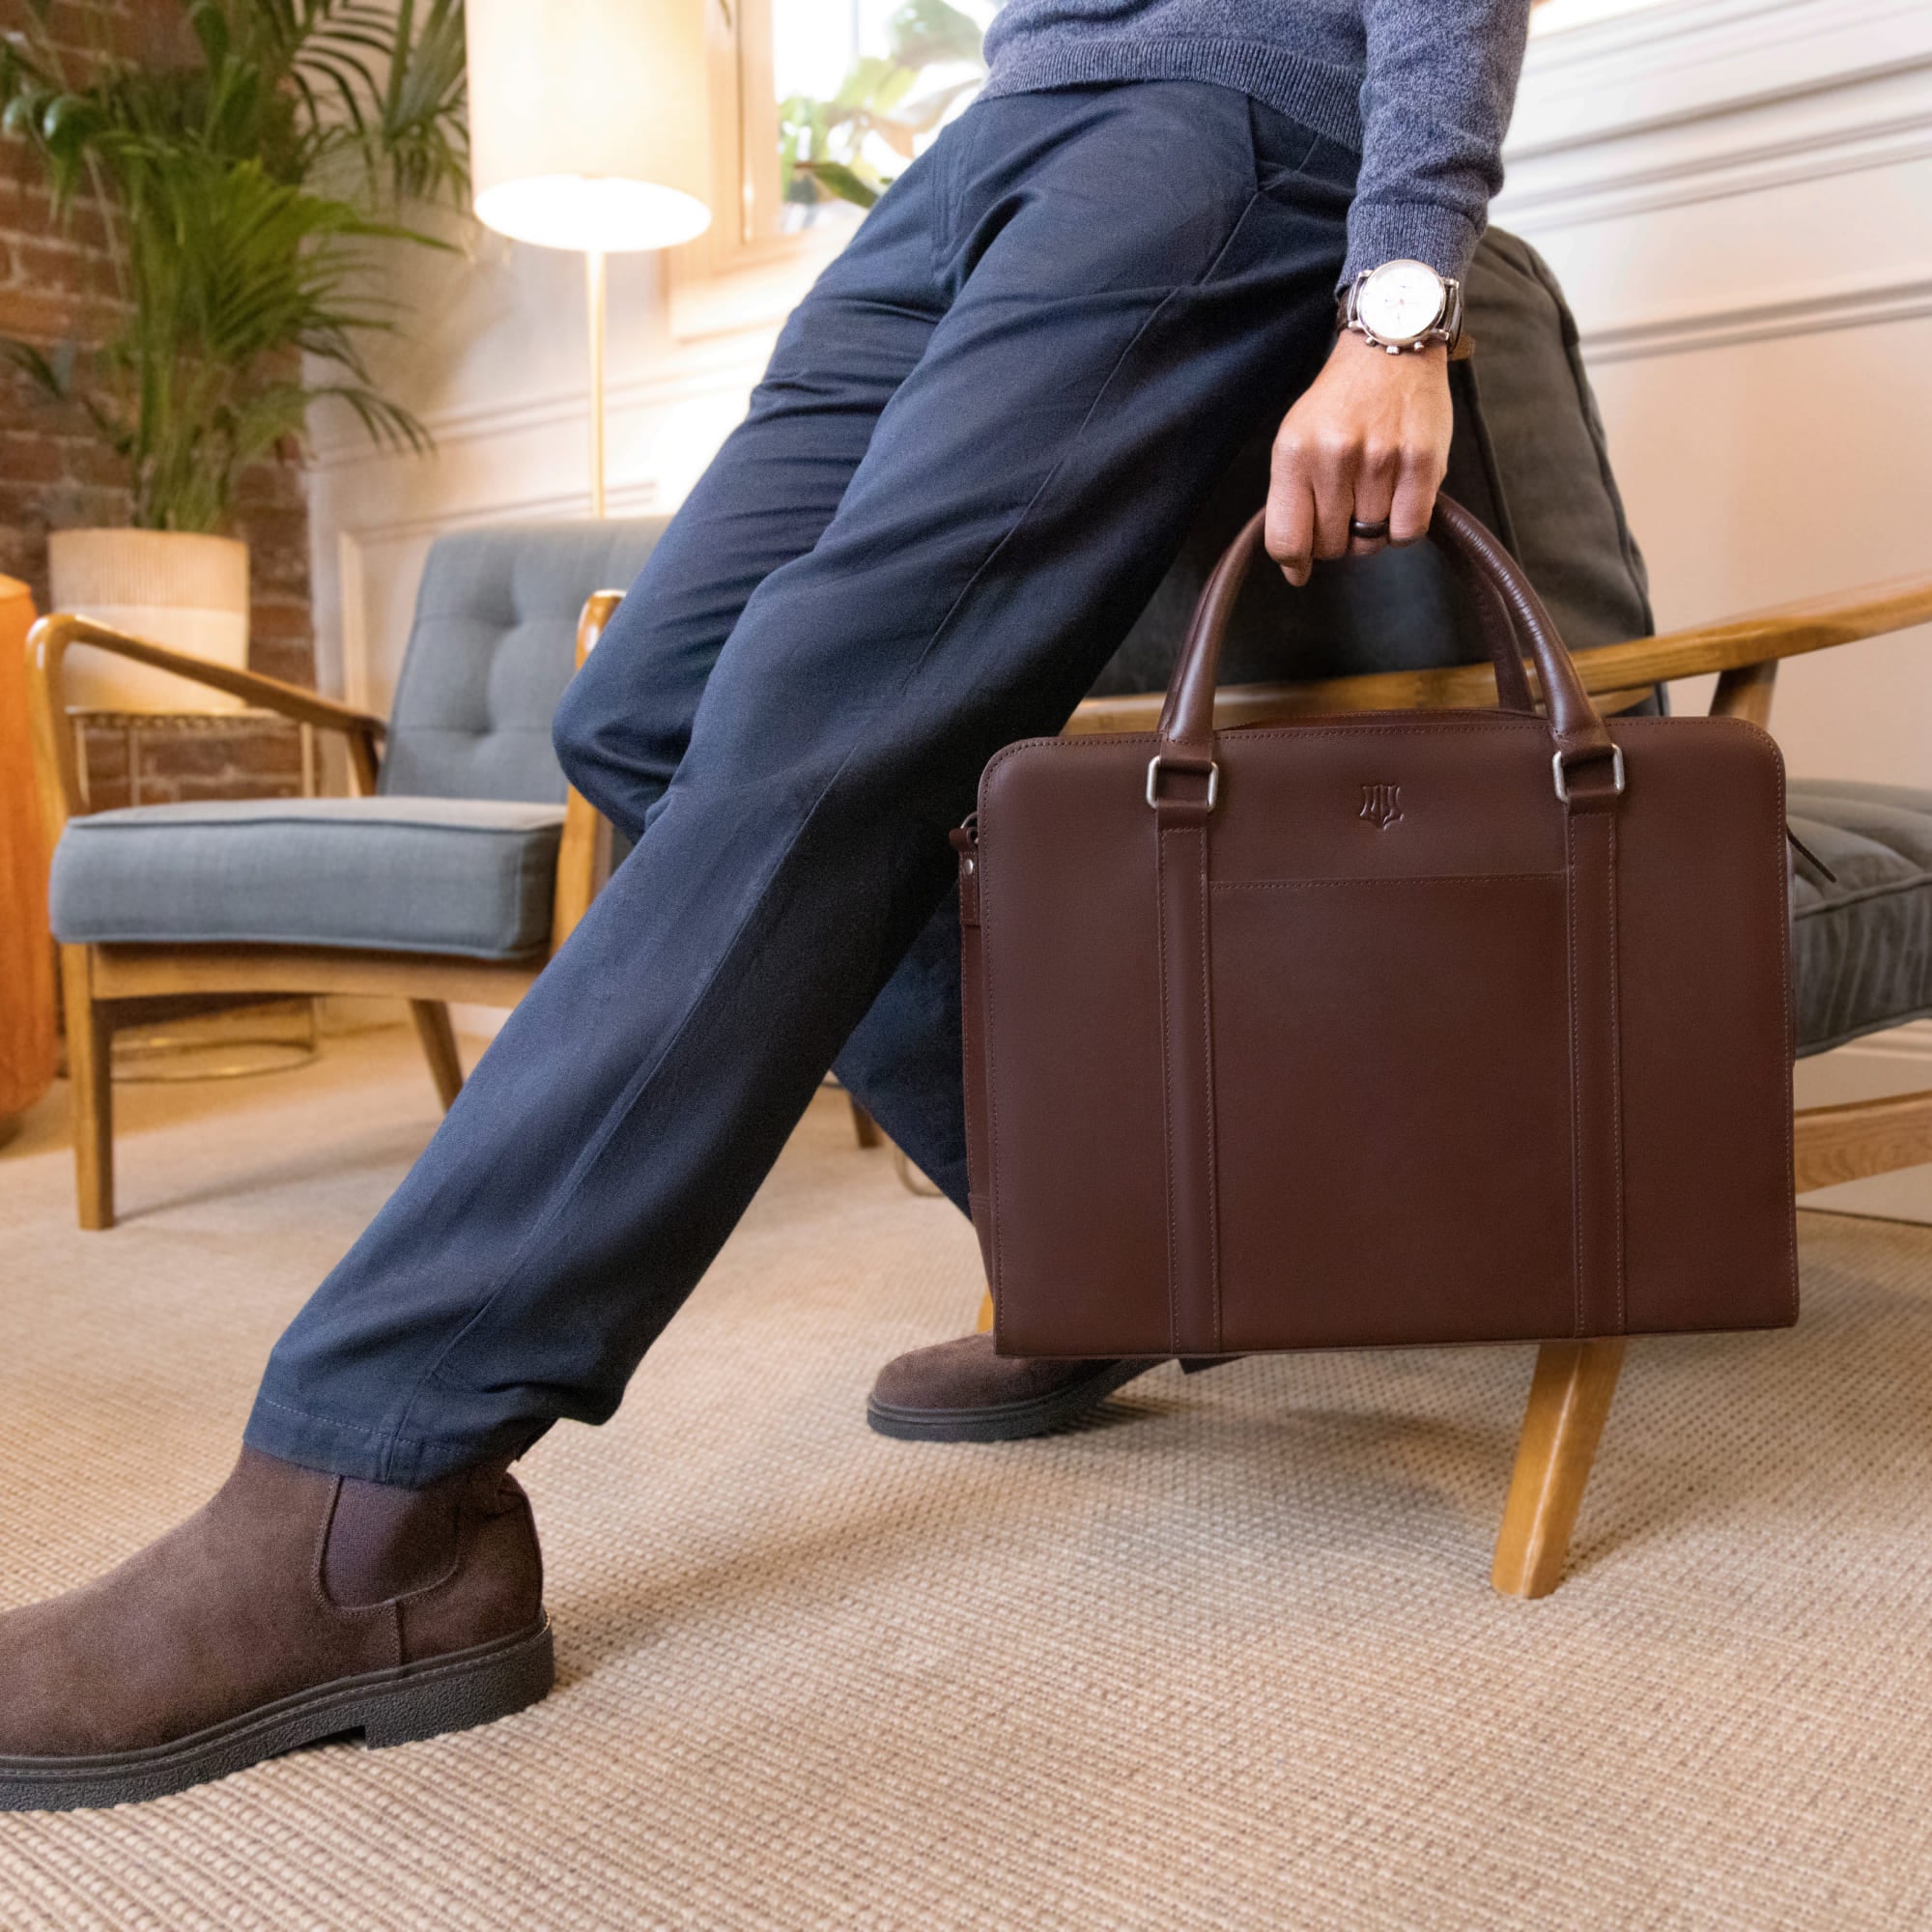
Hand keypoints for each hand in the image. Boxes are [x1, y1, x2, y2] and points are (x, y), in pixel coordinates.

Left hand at [1265, 332, 1452, 586]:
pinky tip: (1398, 500)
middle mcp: (1335, 457)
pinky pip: (1408, 531)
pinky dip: (1403, 528)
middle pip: (1330, 547)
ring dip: (1371, 531)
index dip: (1295, 563)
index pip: (1286, 540)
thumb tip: (1295, 568)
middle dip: (1336, 540)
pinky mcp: (1423, 462)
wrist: (1390, 347)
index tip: (1300, 568)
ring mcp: (1381, 459)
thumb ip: (1289, 500)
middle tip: (1345, 509)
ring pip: (1370, 542)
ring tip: (1373, 492)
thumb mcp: (1296, 438)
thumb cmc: (1340, 402)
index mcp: (1294, 454)